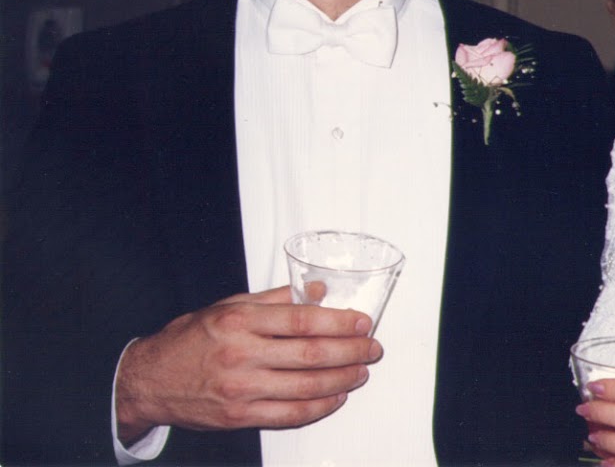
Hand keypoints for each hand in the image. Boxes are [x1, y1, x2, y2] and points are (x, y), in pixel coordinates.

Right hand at [115, 286, 381, 444]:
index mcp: (240, 321)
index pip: (302, 320)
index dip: (339, 322)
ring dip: (342, 380)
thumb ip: (276, 298)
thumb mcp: (230, 306)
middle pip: (311, 354)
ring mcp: (241, 389)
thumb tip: (319, 291)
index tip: (363, 322)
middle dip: (351, 351)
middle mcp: (241, 355)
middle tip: (373, 348)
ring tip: (362, 372)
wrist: (149, 379)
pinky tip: (335, 397)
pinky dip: (319, 407)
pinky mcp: (240, 416)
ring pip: (306, 387)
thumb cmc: (191, 338)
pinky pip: (290, 415)